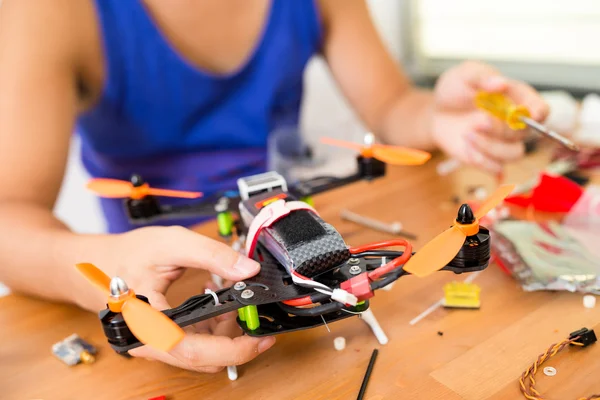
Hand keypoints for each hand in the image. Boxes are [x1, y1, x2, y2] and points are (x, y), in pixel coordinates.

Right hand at [95, 226, 275, 372]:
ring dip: (223, 330)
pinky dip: (212, 327)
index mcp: (147, 323)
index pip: (192, 350)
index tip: (261, 339)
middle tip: (254, 316)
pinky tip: (215, 301)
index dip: (232, 350)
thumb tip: (248, 270)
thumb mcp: (172, 243)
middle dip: (234, 338)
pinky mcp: (162, 341)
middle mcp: (149, 343)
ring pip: (201, 354)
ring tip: (230, 298)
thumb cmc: (126, 255)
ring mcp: (156, 345)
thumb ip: (212, 254)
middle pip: (201, 357)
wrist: (98, 263)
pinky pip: (194, 345)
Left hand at [431, 61, 548, 173]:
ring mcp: (503, 142)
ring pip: (514, 154)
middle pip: (524, 133)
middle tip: (478, 121)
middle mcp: (515, 122)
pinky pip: (495, 168)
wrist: (437, 111)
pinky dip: (481, 160)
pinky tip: (466, 147)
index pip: (540, 108)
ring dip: (492, 148)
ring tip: (467, 134)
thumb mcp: (465, 75)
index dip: (539, 113)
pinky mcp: (488, 157)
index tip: (531, 114)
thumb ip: (481, 77)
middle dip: (501, 129)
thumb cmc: (456, 89)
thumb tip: (501, 83)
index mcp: (517, 98)